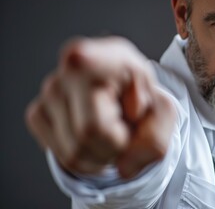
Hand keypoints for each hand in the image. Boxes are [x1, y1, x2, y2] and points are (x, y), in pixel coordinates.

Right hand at [25, 36, 175, 178]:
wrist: (126, 81)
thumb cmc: (142, 91)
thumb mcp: (163, 111)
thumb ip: (154, 141)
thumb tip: (123, 168)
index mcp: (91, 60)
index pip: (94, 127)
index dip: (119, 136)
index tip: (133, 113)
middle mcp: (62, 74)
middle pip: (83, 143)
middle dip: (113, 148)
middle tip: (125, 126)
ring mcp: (47, 93)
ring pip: (71, 155)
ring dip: (100, 154)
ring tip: (112, 127)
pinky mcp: (38, 111)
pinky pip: (60, 155)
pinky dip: (84, 155)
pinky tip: (95, 132)